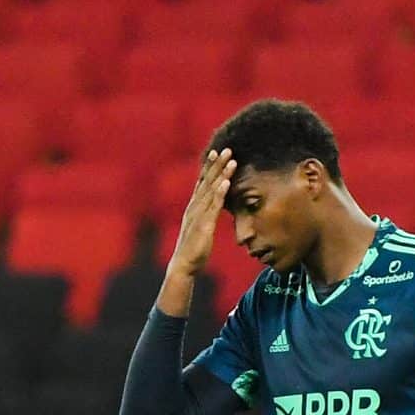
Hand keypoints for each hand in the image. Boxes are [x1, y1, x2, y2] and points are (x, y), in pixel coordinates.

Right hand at [168, 148, 233, 278]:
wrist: (183, 265)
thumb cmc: (192, 250)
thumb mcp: (200, 229)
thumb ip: (205, 218)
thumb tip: (212, 211)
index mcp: (193, 208)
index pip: (201, 183)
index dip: (209, 168)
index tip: (216, 153)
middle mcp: (194, 207)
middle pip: (206, 181)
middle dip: (216, 164)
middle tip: (226, 149)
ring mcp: (198, 215)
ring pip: (211, 189)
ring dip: (221, 173)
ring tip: (231, 160)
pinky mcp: (204, 224)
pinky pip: (213, 205)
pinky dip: (220, 192)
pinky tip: (226, 182)